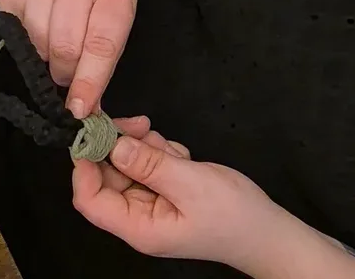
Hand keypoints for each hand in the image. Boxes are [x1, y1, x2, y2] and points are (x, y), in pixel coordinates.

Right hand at [0, 0, 135, 117]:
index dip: (89, 82)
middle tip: (68, 73)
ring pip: (35, 43)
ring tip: (53, 50)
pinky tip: (35, 30)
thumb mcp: (119, 21)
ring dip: (43, 59)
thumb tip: (82, 109)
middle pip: (63, 47)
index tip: (79, 109)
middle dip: (65, 73)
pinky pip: (13, 32)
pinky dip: (24, 43)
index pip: (100, 45)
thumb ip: (103, 63)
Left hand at [72, 124, 354, 277]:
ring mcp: (151, 202)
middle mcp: (138, 216)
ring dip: (145, 147)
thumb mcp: (191, 184)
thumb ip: (150, 164)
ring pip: (127, 163)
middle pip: (106, 175)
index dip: (84, 166)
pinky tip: (183, 156)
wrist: (270, 230)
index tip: (94, 133)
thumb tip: (112, 144)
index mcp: (138, 226)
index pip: (89, 199)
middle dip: (119, 146)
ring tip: (174, 150)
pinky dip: (161, 151)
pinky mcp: (164, 188)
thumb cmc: (234, 216)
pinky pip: (148, 162)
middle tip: (138, 124)